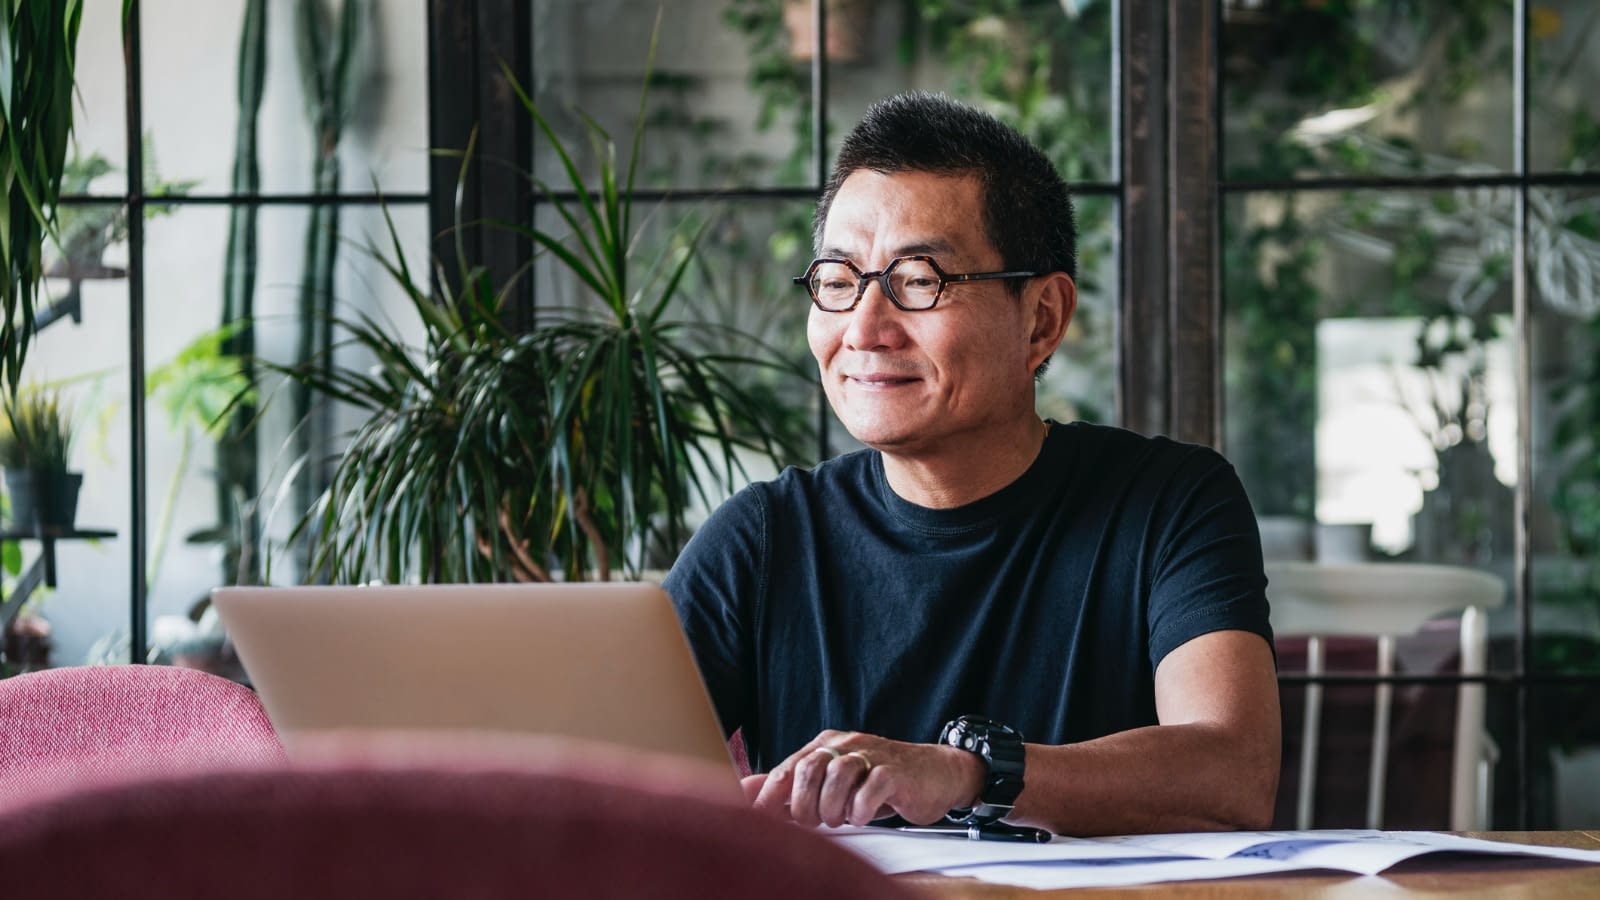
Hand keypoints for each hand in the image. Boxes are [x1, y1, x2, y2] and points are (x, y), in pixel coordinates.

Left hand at [744, 729, 984, 827]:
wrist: (935, 773)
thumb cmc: (881, 781)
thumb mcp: (833, 782)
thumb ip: (791, 784)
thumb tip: (747, 790)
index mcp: (826, 746)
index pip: (787, 767)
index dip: (772, 797)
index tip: (761, 821)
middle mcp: (845, 745)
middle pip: (809, 770)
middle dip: (805, 805)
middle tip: (815, 822)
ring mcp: (872, 755)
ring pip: (838, 775)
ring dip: (833, 807)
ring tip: (839, 819)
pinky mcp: (896, 771)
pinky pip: (872, 786)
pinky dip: (862, 807)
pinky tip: (862, 816)